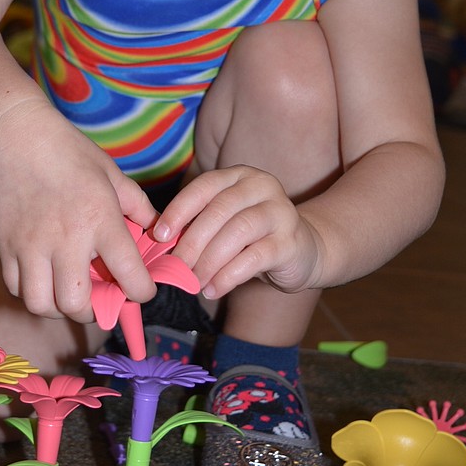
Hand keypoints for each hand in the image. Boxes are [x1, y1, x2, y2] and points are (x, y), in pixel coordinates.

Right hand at [0, 99, 157, 321]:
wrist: (17, 139)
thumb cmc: (69, 154)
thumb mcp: (113, 175)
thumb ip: (139, 208)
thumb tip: (160, 233)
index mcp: (100, 220)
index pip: (130, 276)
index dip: (142, 292)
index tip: (140, 291)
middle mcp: (65, 240)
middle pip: (78, 304)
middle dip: (94, 312)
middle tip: (99, 300)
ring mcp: (31, 246)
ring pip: (41, 304)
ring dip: (58, 308)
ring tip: (67, 295)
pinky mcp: (6, 247)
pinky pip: (16, 289)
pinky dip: (31, 293)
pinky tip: (43, 280)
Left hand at [152, 165, 323, 297]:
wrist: (305, 250)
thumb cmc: (254, 237)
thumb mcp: (225, 222)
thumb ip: (198, 224)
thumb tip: (160, 243)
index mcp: (240, 176)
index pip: (205, 186)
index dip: (180, 209)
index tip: (160, 235)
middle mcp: (262, 186)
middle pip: (219, 210)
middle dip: (192, 241)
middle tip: (175, 266)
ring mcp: (280, 212)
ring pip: (237, 232)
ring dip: (209, 260)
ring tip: (194, 280)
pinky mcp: (290, 242)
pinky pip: (254, 258)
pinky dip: (228, 276)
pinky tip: (213, 289)